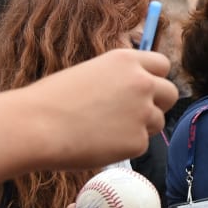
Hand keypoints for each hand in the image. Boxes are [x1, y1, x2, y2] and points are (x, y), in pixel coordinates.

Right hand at [20, 49, 178, 170]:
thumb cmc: (52, 100)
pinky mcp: (138, 141)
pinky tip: (99, 144)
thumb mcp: (91, 73)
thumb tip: (135, 92)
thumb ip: (119, 80)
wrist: (36, 125)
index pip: (162, 66)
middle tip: (136, 115)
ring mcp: (143, 112)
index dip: (154, 79)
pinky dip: (125, 147)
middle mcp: (142, 83)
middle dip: (158, 104)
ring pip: (158, 122)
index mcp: (127, 60)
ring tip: (106, 130)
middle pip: (170, 93)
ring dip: (141, 127)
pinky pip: (141, 145)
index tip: (146, 90)